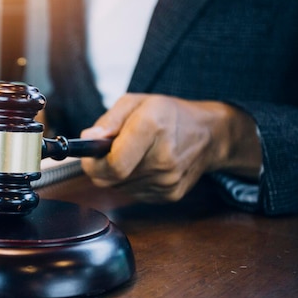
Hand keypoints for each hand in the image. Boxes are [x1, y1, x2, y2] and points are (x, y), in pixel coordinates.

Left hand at [80, 94, 261, 202]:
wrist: (210, 135)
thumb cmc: (169, 114)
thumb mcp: (135, 102)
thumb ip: (108, 121)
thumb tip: (87, 139)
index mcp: (152, 128)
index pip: (112, 164)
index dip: (93, 163)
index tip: (88, 155)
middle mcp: (162, 159)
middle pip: (111, 179)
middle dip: (100, 167)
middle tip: (107, 152)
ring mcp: (168, 181)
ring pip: (119, 188)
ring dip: (116, 174)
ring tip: (132, 154)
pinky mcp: (170, 195)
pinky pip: (134, 193)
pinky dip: (131, 181)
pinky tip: (144, 165)